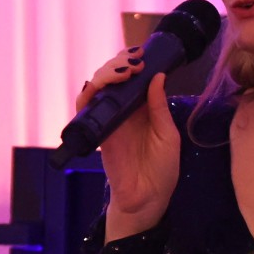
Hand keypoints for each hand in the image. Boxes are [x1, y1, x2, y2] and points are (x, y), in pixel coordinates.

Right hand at [74, 46, 178, 240]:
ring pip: (98, 87)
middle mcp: (124, 110)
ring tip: (124, 71)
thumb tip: (157, 77)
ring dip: (106, 73)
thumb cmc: (162, 169)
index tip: (144, 55)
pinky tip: (98, 87)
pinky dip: (87, 95)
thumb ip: (159, 108)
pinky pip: (85, 110)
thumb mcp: (168, 135)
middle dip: (120, 62)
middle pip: (113, 76)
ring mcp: (109, 120)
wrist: (147, 198)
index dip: (135, 62)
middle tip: (134, 63)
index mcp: (144, 107)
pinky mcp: (97, 132)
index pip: (134, 76)